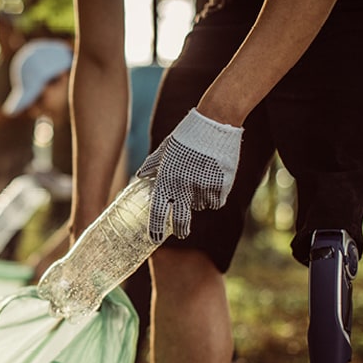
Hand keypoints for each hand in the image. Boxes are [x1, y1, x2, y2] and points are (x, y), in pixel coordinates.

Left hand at [136, 108, 242, 241]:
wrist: (214, 122)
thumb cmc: (187, 135)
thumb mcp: (165, 149)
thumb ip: (152, 165)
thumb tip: (140, 176)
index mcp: (166, 180)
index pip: (158, 212)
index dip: (155, 229)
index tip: (154, 239)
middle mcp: (183, 187)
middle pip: (181, 221)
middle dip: (181, 230)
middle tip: (182, 233)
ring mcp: (203, 188)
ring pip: (201, 206)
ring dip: (199, 199)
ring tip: (201, 178)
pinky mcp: (221, 186)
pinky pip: (216, 201)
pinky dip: (215, 195)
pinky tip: (214, 179)